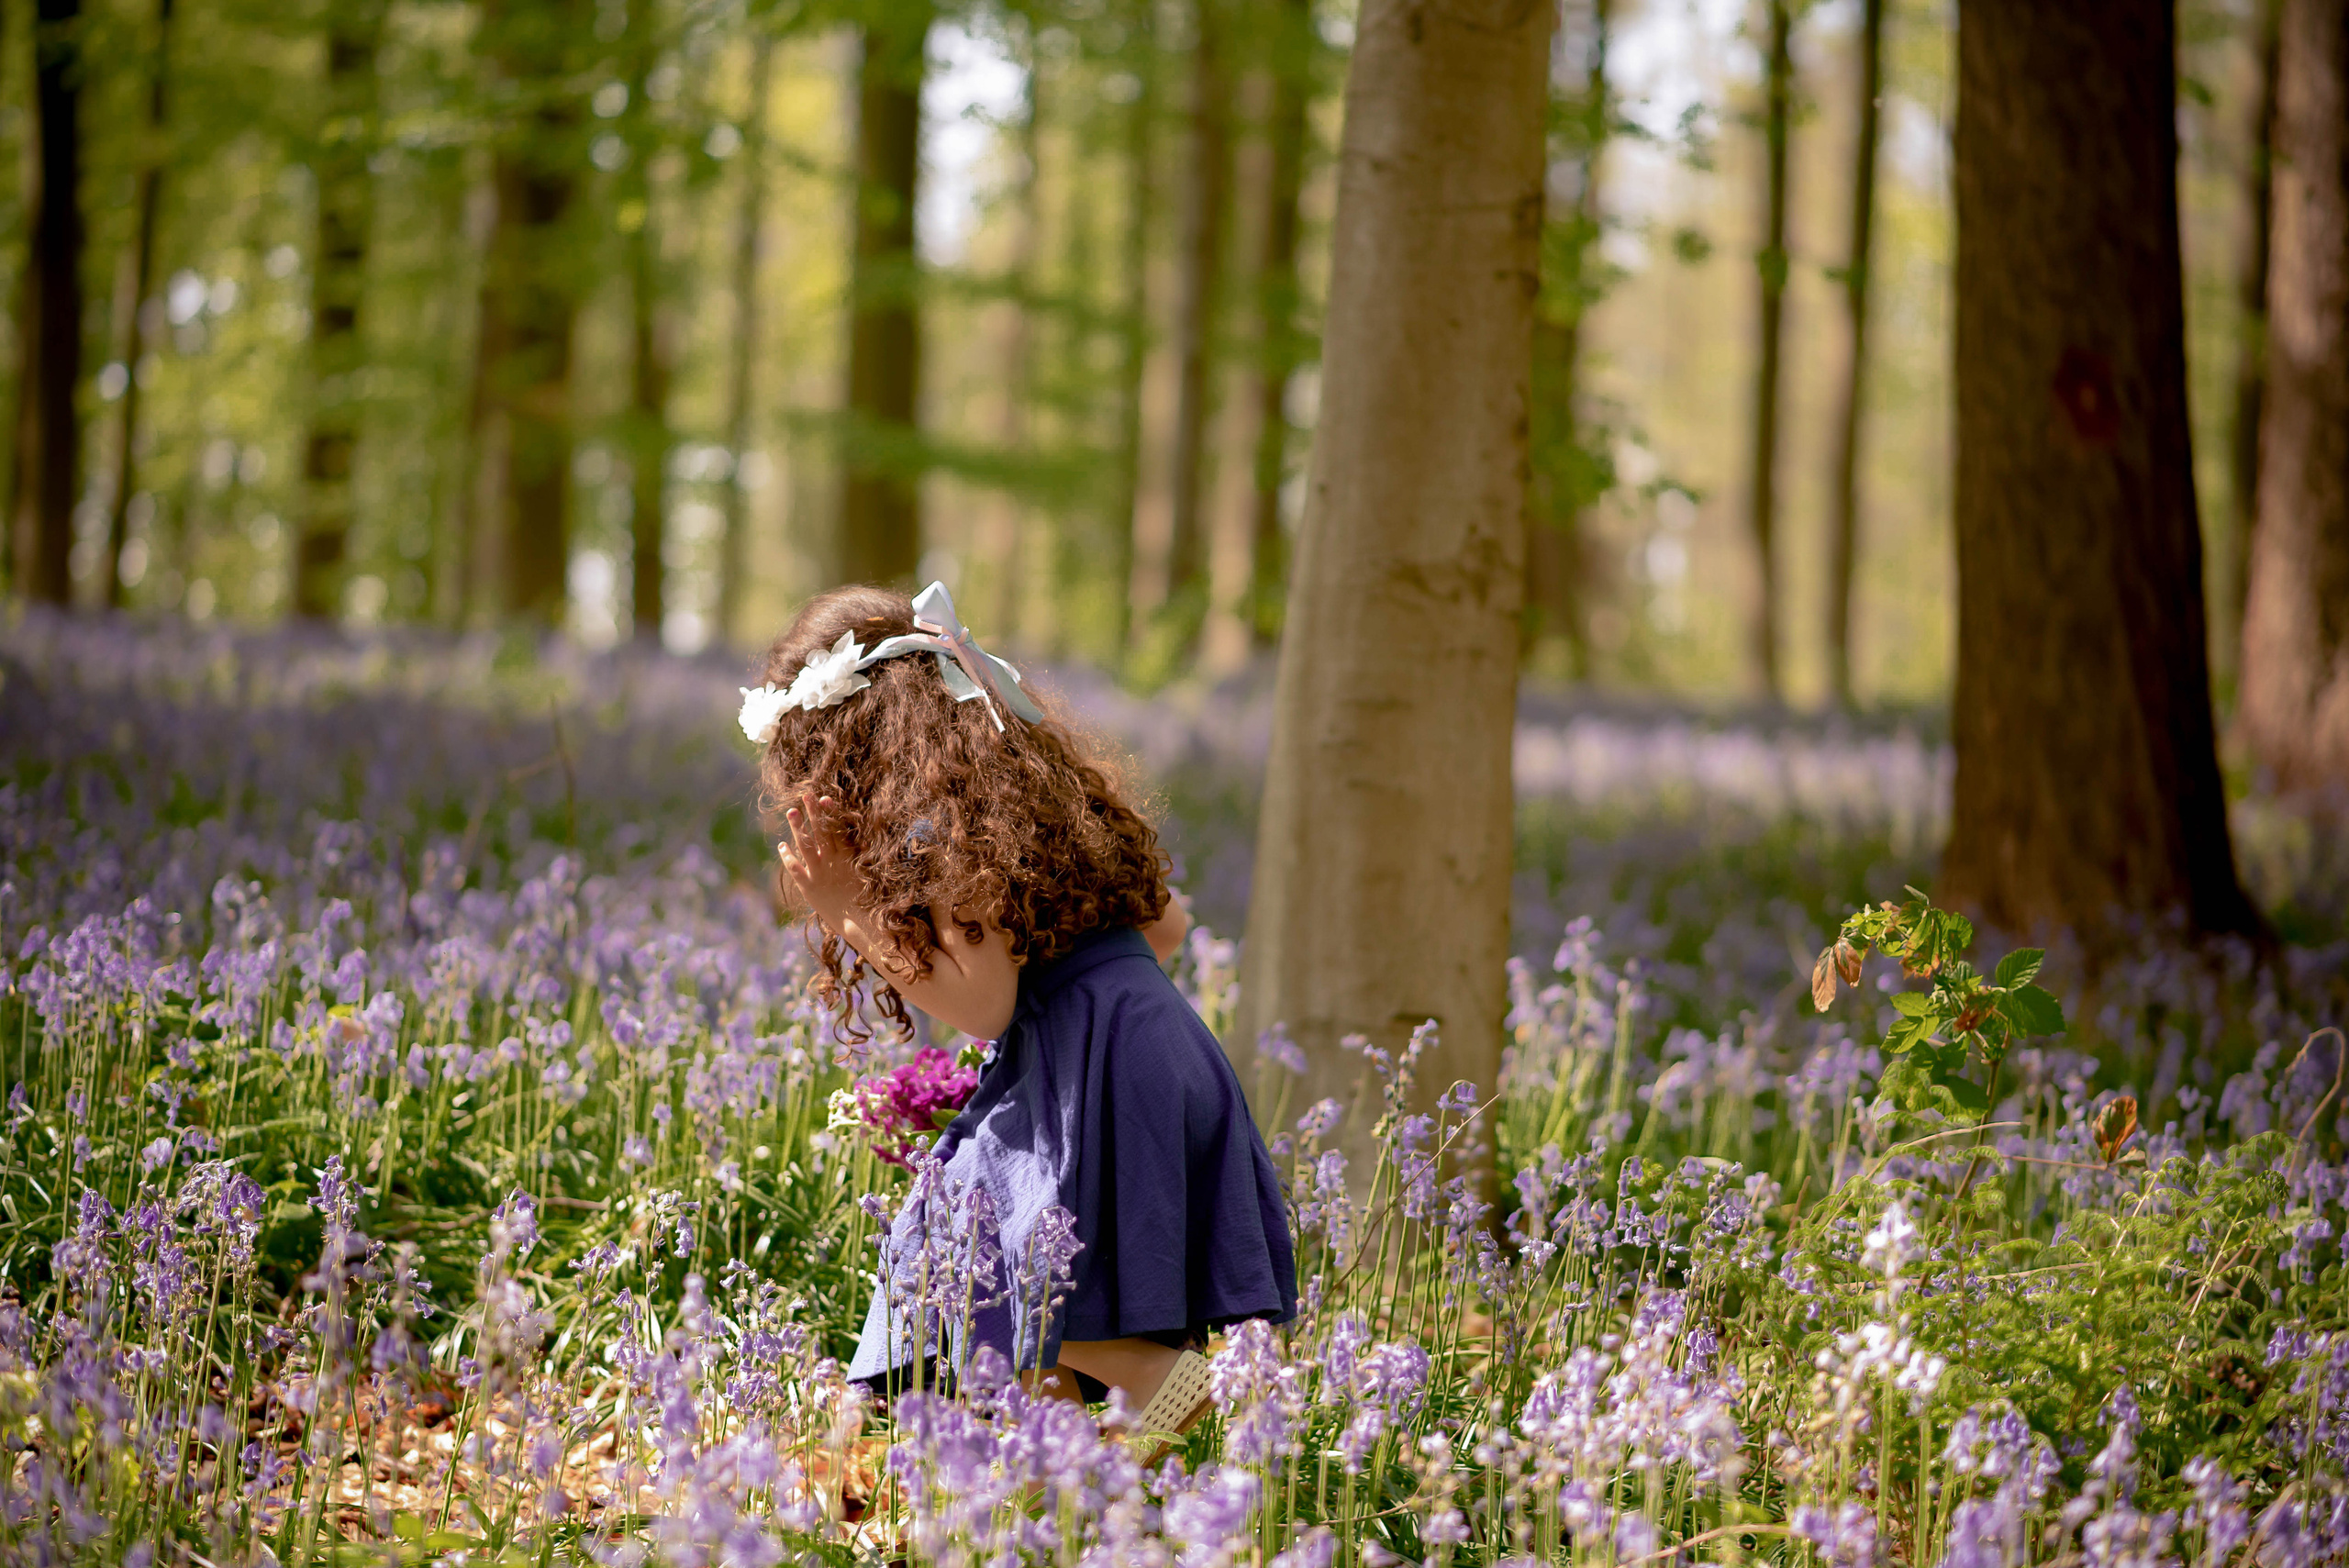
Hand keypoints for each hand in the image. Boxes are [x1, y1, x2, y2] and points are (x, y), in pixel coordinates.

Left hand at [780, 790, 860, 937]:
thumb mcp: (866, 874)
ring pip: (805, 846)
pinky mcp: (809, 887)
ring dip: (798, 827)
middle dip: (813, 812)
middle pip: (821, 832)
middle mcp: (831, 862)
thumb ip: (861, 856)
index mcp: (847, 857)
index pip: (837, 829)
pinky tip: (781, 846)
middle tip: (806, 795)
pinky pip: (795, 869)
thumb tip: (864, 839)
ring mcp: (818, 873)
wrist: (858, 923)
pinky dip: (787, 857)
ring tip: (791, 811)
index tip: (825, 798)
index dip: (831, 813)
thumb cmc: (867, 899)